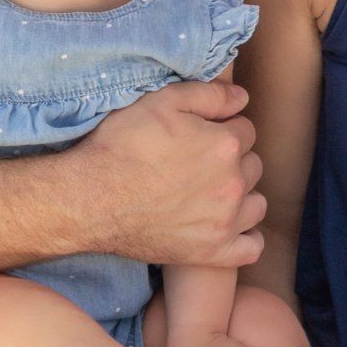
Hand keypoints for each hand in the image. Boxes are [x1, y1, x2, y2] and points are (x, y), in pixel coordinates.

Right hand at [74, 79, 264, 268]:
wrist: (91, 199)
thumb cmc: (122, 146)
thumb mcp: (161, 101)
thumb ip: (209, 94)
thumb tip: (243, 98)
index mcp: (225, 145)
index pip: (246, 131)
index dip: (223, 130)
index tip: (200, 137)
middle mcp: (232, 184)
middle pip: (252, 166)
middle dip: (233, 162)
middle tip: (199, 165)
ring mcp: (225, 222)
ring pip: (256, 204)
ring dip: (242, 197)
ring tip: (211, 194)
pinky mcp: (212, 253)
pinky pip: (252, 248)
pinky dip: (245, 238)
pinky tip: (225, 226)